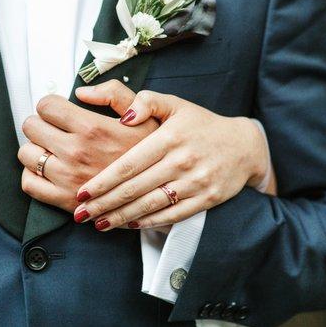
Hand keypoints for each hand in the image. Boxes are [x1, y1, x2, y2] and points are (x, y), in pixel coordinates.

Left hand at [18, 80, 157, 211]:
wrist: (159, 194)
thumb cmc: (152, 154)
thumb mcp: (145, 115)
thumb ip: (115, 94)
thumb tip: (81, 92)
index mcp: (93, 128)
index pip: (47, 106)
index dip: (51, 105)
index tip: (58, 112)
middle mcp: (76, 152)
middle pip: (31, 127)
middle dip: (41, 124)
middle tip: (53, 129)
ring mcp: (68, 178)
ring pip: (26, 154)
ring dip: (35, 149)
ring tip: (51, 149)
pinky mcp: (64, 200)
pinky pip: (30, 183)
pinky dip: (32, 175)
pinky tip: (46, 170)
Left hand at [74, 90, 275, 230]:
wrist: (243, 145)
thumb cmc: (200, 124)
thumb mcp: (174, 104)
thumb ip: (144, 101)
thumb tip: (121, 113)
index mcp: (169, 137)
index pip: (128, 164)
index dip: (103, 181)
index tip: (82, 192)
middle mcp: (182, 161)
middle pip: (135, 188)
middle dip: (105, 204)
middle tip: (82, 214)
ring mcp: (196, 182)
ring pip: (151, 205)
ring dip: (122, 217)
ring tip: (99, 224)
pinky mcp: (207, 199)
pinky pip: (173, 215)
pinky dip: (149, 222)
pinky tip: (129, 225)